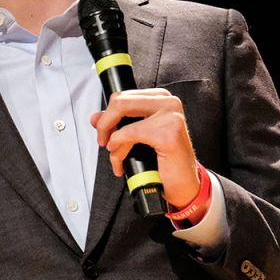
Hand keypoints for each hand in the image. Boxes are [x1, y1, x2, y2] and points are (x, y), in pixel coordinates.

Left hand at [89, 89, 203, 208]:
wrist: (183, 184)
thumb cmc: (164, 161)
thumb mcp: (137, 137)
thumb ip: (117, 123)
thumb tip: (96, 117)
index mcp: (161, 99)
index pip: (123, 96)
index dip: (107, 114)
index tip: (104, 130)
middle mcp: (168, 103)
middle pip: (120, 102)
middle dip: (105, 124)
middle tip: (104, 141)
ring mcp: (170, 116)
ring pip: (123, 117)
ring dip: (113, 142)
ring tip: (116, 156)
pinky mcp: (168, 133)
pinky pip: (129, 134)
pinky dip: (119, 148)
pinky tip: (120, 160)